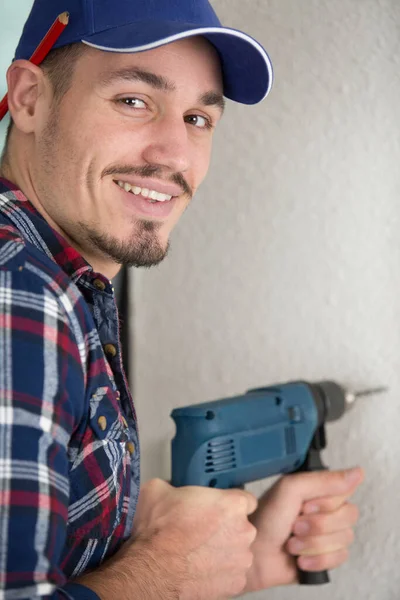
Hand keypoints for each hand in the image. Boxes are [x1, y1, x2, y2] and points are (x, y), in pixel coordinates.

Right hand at [132, 478, 257, 599]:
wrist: (151, 570)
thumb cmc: (158, 533)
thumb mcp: (158, 490)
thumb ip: (173, 484)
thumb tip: (168, 485)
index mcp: (232, 505)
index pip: (246, 500)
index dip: (231, 503)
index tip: (221, 508)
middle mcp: (243, 531)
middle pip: (241, 526)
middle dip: (226, 528)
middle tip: (203, 530)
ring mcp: (241, 559)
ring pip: (237, 551)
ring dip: (223, 551)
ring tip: (199, 552)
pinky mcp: (235, 584)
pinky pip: (232, 574)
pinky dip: (220, 573)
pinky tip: (200, 568)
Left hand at [244, 467, 363, 592]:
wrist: (253, 555)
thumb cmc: (264, 520)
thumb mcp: (291, 490)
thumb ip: (324, 480)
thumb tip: (357, 472)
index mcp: (316, 490)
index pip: (345, 491)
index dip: (327, 503)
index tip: (305, 505)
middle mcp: (323, 510)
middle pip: (349, 516)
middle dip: (319, 525)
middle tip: (295, 526)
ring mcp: (325, 534)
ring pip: (345, 538)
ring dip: (314, 544)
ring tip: (293, 542)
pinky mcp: (325, 556)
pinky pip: (340, 558)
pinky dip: (317, 560)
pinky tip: (300, 558)